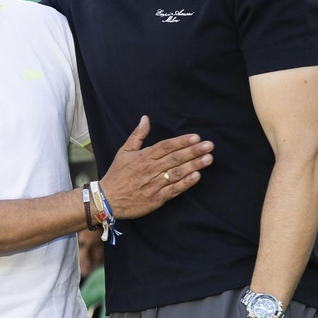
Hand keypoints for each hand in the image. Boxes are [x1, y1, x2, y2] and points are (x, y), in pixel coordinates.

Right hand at [96, 116, 213, 218]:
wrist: (107, 199)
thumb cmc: (117, 175)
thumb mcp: (124, 151)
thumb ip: (137, 135)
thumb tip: (145, 118)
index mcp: (144, 157)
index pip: (166, 146)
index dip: (181, 141)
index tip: (195, 137)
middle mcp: (150, 169)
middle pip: (175, 158)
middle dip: (193, 151)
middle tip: (209, 145)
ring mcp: (154, 184)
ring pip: (177, 173)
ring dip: (194, 165)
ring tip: (208, 158)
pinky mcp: (156, 198)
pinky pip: (173, 190)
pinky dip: (185, 183)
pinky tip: (196, 177)